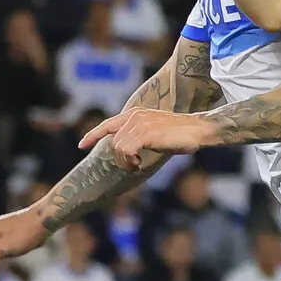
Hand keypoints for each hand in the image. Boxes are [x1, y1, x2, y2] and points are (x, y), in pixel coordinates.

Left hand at [78, 107, 216, 169]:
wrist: (198, 129)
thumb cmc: (181, 134)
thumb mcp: (156, 131)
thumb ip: (140, 135)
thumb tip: (129, 149)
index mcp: (136, 114)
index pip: (108, 124)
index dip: (93, 135)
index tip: (82, 145)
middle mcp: (135, 116)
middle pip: (113, 143)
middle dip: (119, 159)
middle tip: (134, 166)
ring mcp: (139, 123)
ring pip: (118, 148)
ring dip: (126, 162)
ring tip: (138, 164)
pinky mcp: (145, 133)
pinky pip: (126, 150)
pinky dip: (129, 161)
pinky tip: (139, 164)